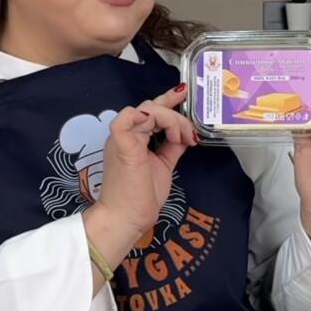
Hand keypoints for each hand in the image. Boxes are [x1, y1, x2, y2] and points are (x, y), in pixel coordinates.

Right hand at [99, 83, 197, 235]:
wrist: (126, 218)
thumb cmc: (141, 197)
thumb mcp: (163, 165)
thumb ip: (171, 148)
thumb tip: (184, 136)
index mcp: (133, 138)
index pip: (151, 112)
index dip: (167, 100)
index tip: (183, 92)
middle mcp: (126, 134)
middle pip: (152, 108)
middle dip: (176, 116)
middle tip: (189, 134)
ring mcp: (122, 137)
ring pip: (148, 111)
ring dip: (170, 120)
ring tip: (182, 139)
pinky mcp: (121, 144)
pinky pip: (126, 118)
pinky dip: (143, 116)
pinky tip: (160, 126)